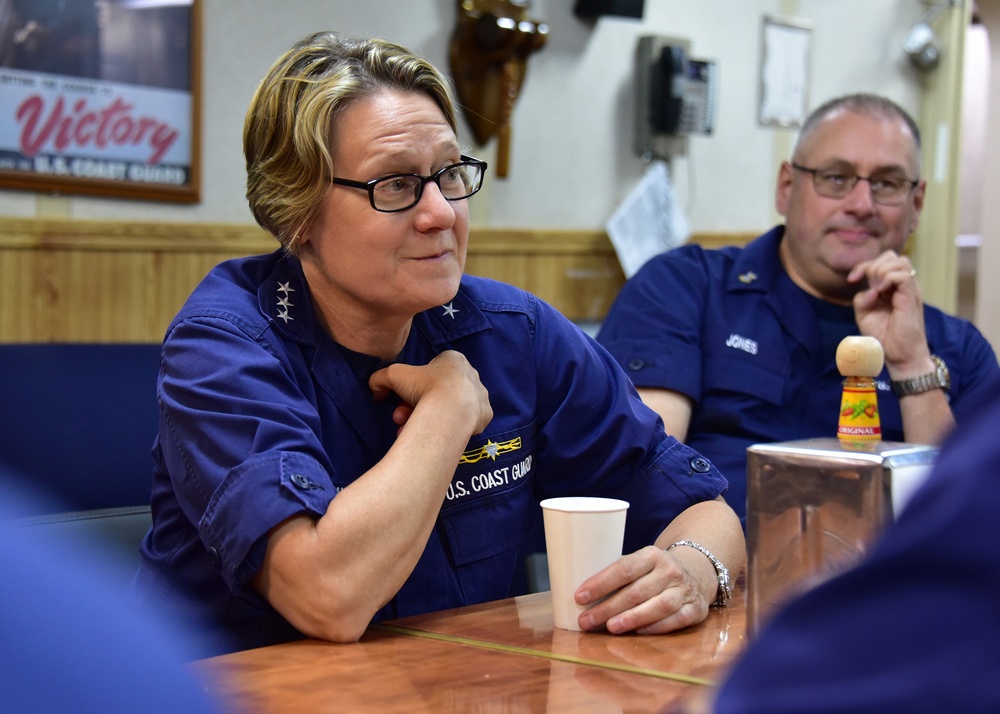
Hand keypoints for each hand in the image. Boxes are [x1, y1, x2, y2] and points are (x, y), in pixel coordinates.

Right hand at [369, 350, 492, 435]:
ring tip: (415, 429)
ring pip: (451, 407)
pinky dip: (452, 426)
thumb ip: (380, 378)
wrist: (450, 411)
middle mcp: (471, 375)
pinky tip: (440, 432)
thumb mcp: (394, 375)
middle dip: (417, 406)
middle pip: (438, 392)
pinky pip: (466, 420)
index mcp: (454, 360)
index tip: (402, 400)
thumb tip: (375, 390)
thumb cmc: (425, 387)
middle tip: (402, 418)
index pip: (430, 372)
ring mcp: (480, 396)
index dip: (412, 388)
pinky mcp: (485, 415)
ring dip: (431, 417)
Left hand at [574, 545, 713, 634]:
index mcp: (651, 555)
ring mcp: (684, 590)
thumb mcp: (640, 564)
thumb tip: (582, 596)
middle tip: (586, 621)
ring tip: (610, 627)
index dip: (600, 583)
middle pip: (636, 591)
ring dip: (632, 618)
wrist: (698, 572)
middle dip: (608, 607)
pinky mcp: (695, 609)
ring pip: (658, 606)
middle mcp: (669, 571)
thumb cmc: (655, 572)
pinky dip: (656, 627)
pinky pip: (675, 620)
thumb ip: (618, 576)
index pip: (624, 568)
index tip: (579, 597)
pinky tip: (638, 633)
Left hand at [847, 250, 930, 371]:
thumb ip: (861, 299)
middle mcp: (902, 285)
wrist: (900, 355)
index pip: (880, 262)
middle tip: (868, 285)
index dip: (863, 266)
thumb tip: (869, 288)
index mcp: (891, 287)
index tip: (852, 280)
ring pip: (900, 261)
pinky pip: (903, 275)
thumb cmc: (884, 336)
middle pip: (892, 256)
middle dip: (873, 265)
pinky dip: (888, 278)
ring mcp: (909, 290)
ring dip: (881, 270)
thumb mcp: (864, 315)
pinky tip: (881, 292)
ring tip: (876, 289)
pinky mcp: (912, 297)